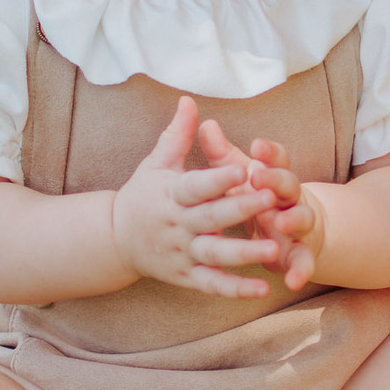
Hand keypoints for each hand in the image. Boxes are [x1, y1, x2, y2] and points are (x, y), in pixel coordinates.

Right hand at [111, 96, 279, 297]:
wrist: (114, 239)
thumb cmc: (143, 195)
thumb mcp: (156, 164)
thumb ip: (176, 135)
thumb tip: (189, 100)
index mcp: (171, 194)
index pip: (195, 186)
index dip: (217, 179)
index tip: (242, 169)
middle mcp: (176, 225)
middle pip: (210, 218)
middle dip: (240, 209)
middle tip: (271, 199)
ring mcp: (181, 253)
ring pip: (214, 255)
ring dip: (244, 254)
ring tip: (274, 249)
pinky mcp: (185, 277)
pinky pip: (212, 285)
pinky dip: (235, 290)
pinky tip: (262, 289)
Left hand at [197, 119, 323, 290]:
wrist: (290, 230)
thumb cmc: (255, 197)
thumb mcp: (237, 177)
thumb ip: (222, 155)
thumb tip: (205, 123)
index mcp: (275, 176)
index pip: (277, 158)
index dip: (269, 152)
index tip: (255, 145)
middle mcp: (291, 199)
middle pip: (289, 185)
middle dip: (277, 181)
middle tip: (260, 177)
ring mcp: (298, 227)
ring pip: (301, 221)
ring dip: (293, 221)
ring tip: (281, 223)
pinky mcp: (298, 254)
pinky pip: (301, 263)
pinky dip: (299, 271)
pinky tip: (292, 282)